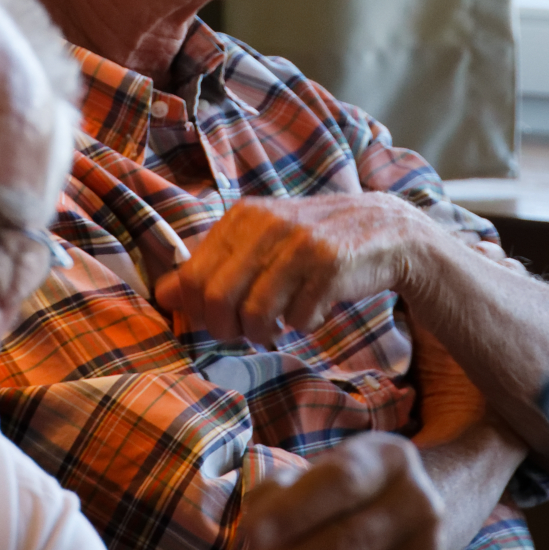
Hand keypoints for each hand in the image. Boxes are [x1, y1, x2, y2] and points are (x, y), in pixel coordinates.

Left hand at [153, 193, 448, 345]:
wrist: (386, 231)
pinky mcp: (330, 265)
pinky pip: (299, 319)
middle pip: (219, 299)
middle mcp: (268, 224)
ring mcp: (300, 243)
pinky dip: (303, 325)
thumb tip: (162, 296)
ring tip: (280, 326)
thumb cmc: (313, 244)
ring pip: (256, 314)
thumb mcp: (260, 245)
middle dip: (229, 329)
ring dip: (265, 333)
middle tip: (248, 333)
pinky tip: (314, 311)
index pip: (194, 278)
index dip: (201, 312)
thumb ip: (211, 267)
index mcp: (243, 216)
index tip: (222, 321)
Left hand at [245, 433, 449, 549]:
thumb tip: (252, 534)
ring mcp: (429, 545)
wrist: (412, 507)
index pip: (340, 482)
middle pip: (349, 540)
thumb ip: (284, 491)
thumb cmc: (349, 488)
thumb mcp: (322, 471)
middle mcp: (419, 500)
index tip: (250, 533)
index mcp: (391, 458)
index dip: (292, 510)